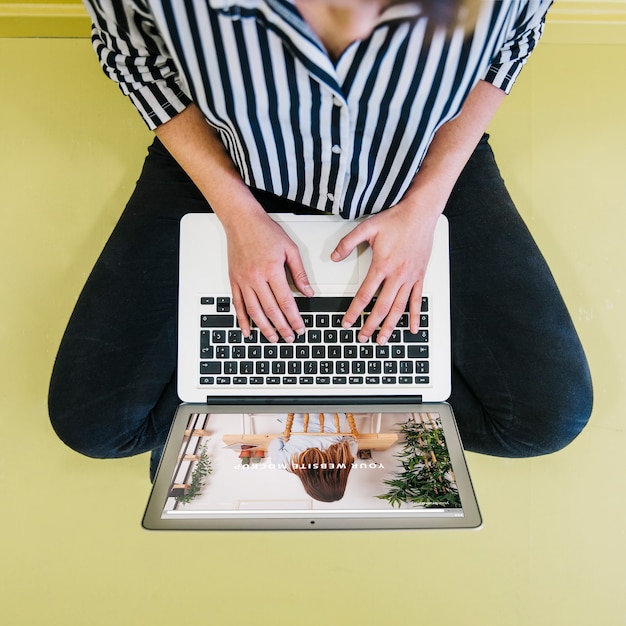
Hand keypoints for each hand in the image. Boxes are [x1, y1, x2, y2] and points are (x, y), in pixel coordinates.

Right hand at [224, 211, 313, 341]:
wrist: (241, 220)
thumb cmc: (265, 231)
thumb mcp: (290, 249)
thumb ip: (299, 272)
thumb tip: (308, 291)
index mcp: (272, 270)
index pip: (286, 301)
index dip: (294, 318)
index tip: (300, 328)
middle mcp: (256, 278)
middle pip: (271, 310)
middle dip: (282, 327)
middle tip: (290, 338)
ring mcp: (243, 280)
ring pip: (254, 311)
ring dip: (264, 328)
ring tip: (273, 338)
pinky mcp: (234, 280)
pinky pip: (237, 304)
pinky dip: (242, 319)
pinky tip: (247, 330)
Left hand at [331, 202, 439, 343]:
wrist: (421, 213)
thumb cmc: (396, 219)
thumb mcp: (367, 228)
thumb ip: (348, 243)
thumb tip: (334, 257)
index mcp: (382, 265)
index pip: (364, 295)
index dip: (354, 312)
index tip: (347, 323)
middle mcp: (397, 275)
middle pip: (381, 307)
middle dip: (371, 325)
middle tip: (362, 337)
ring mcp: (410, 277)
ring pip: (399, 308)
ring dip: (390, 326)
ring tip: (382, 339)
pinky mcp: (420, 276)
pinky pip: (418, 300)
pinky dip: (414, 316)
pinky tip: (411, 329)